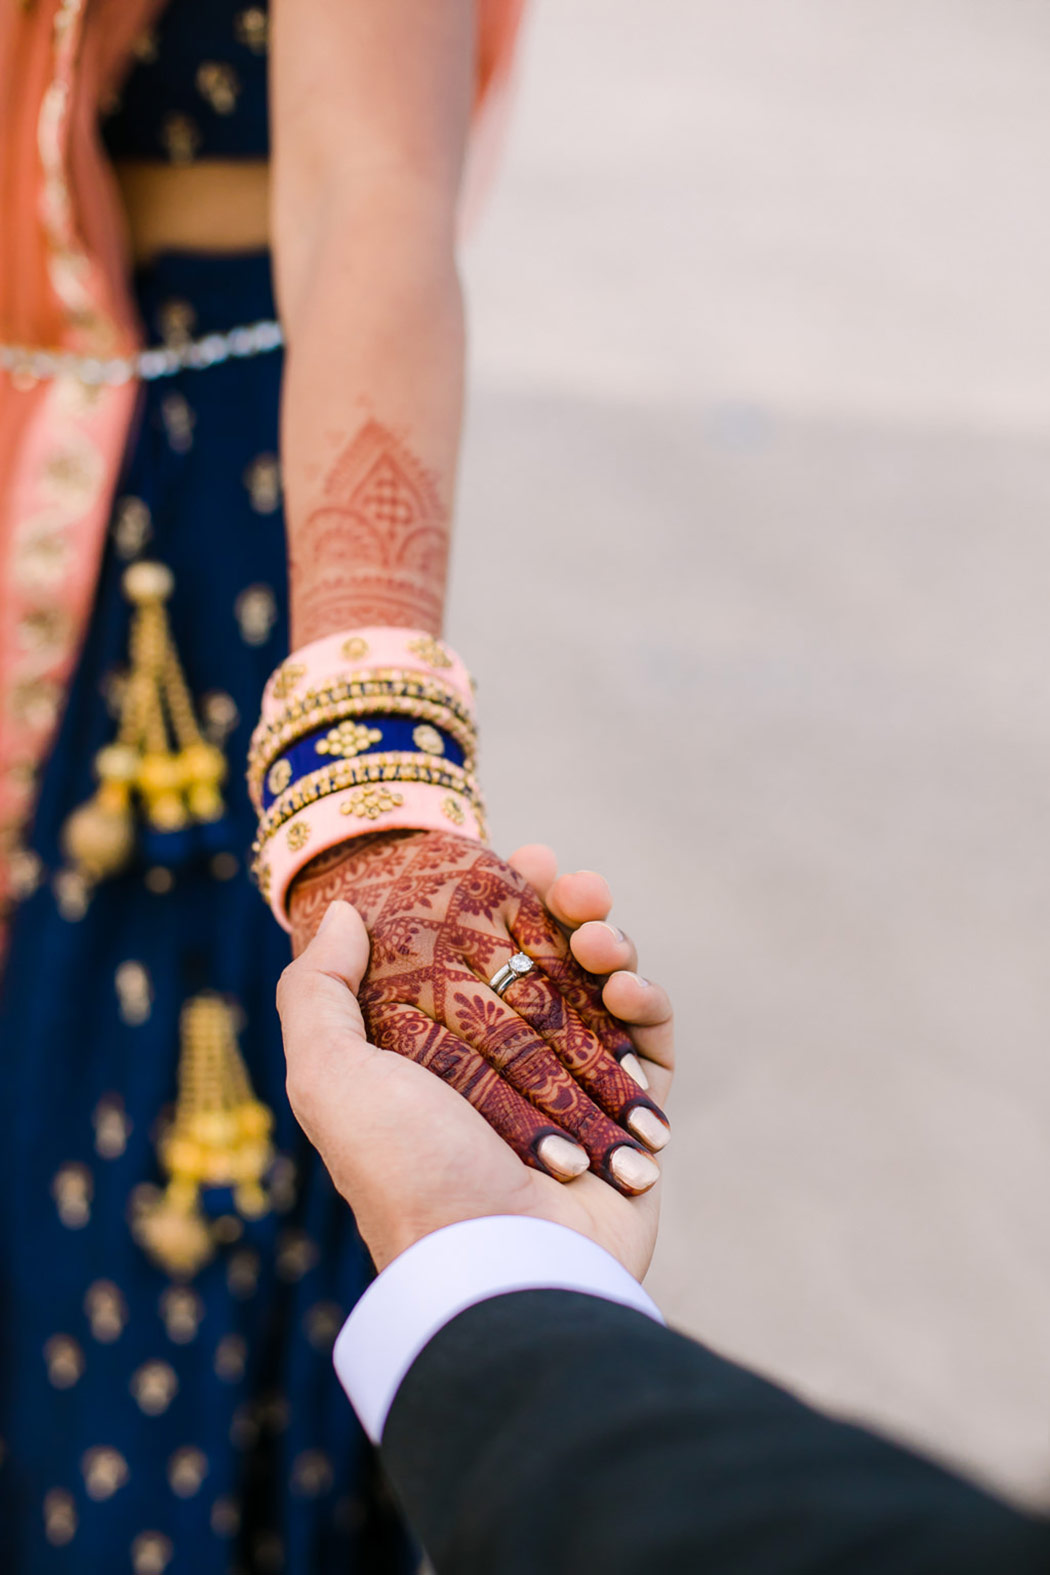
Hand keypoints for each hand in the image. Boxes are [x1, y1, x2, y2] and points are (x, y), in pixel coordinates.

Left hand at [288, 830, 669, 1194]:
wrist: (501, 1265)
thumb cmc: (408, 1172)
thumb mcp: (329, 1080)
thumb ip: (315, 993)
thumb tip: (341, 912)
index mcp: (437, 1054)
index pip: (469, 954)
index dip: (493, 899)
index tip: (510, 856)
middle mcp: (507, 1067)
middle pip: (545, 961)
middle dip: (562, 907)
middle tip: (567, 879)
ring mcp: (575, 1090)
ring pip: (601, 990)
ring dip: (608, 944)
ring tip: (601, 935)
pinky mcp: (632, 1116)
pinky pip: (650, 1044)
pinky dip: (647, 1005)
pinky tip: (628, 988)